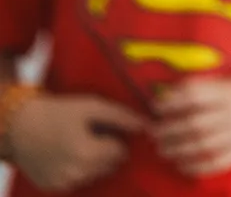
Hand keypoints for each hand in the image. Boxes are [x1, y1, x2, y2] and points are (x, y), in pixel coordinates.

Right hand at [7, 92, 144, 191]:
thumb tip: (145, 125)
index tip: (106, 128)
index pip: (120, 153)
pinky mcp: (53, 188)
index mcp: (88, 153)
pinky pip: (77, 181)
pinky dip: (77, 169)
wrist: (21, 126)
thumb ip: (120, 116)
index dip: (116, 138)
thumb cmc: (58, 112)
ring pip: (94, 175)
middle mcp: (77, 174)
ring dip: (93, 161)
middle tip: (93, 134)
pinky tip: (68, 153)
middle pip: (108, 166)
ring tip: (80, 141)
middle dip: (106, 151)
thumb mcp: (90, 106)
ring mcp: (64, 184)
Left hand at [153, 77, 230, 176]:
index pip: (194, 95)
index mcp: (229, 91)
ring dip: (176, 149)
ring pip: (201, 145)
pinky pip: (214, 163)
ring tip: (162, 150)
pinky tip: (181, 164)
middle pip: (194, 123)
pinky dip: (194, 166)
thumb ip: (205, 89)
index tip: (155, 108)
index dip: (171, 102)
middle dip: (168, 130)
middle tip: (153, 133)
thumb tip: (171, 95)